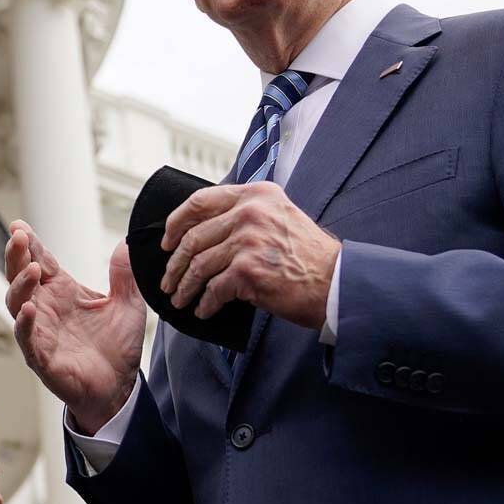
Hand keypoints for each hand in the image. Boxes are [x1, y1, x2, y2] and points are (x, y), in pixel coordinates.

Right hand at [5, 220, 146, 434]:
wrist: (119, 387)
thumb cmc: (117, 347)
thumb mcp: (128, 304)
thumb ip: (125, 275)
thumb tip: (127, 243)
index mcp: (63, 291)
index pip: (40, 260)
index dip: (29, 243)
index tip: (19, 225)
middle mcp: (47, 308)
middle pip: (22, 276)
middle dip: (16, 255)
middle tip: (17, 236)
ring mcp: (41, 331)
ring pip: (18, 303)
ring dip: (21, 285)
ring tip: (31, 269)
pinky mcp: (42, 357)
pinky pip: (28, 338)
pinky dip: (25, 324)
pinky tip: (29, 310)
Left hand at [159, 182, 339, 328]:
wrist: (336, 282)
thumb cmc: (308, 256)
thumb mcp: (280, 216)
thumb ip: (247, 213)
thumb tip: (206, 227)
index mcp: (256, 194)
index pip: (200, 201)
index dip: (176, 222)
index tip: (167, 241)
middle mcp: (250, 212)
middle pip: (193, 237)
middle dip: (175, 263)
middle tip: (169, 280)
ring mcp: (248, 240)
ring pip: (199, 265)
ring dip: (185, 286)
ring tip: (181, 299)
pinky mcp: (248, 270)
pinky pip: (213, 289)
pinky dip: (205, 303)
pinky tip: (204, 309)